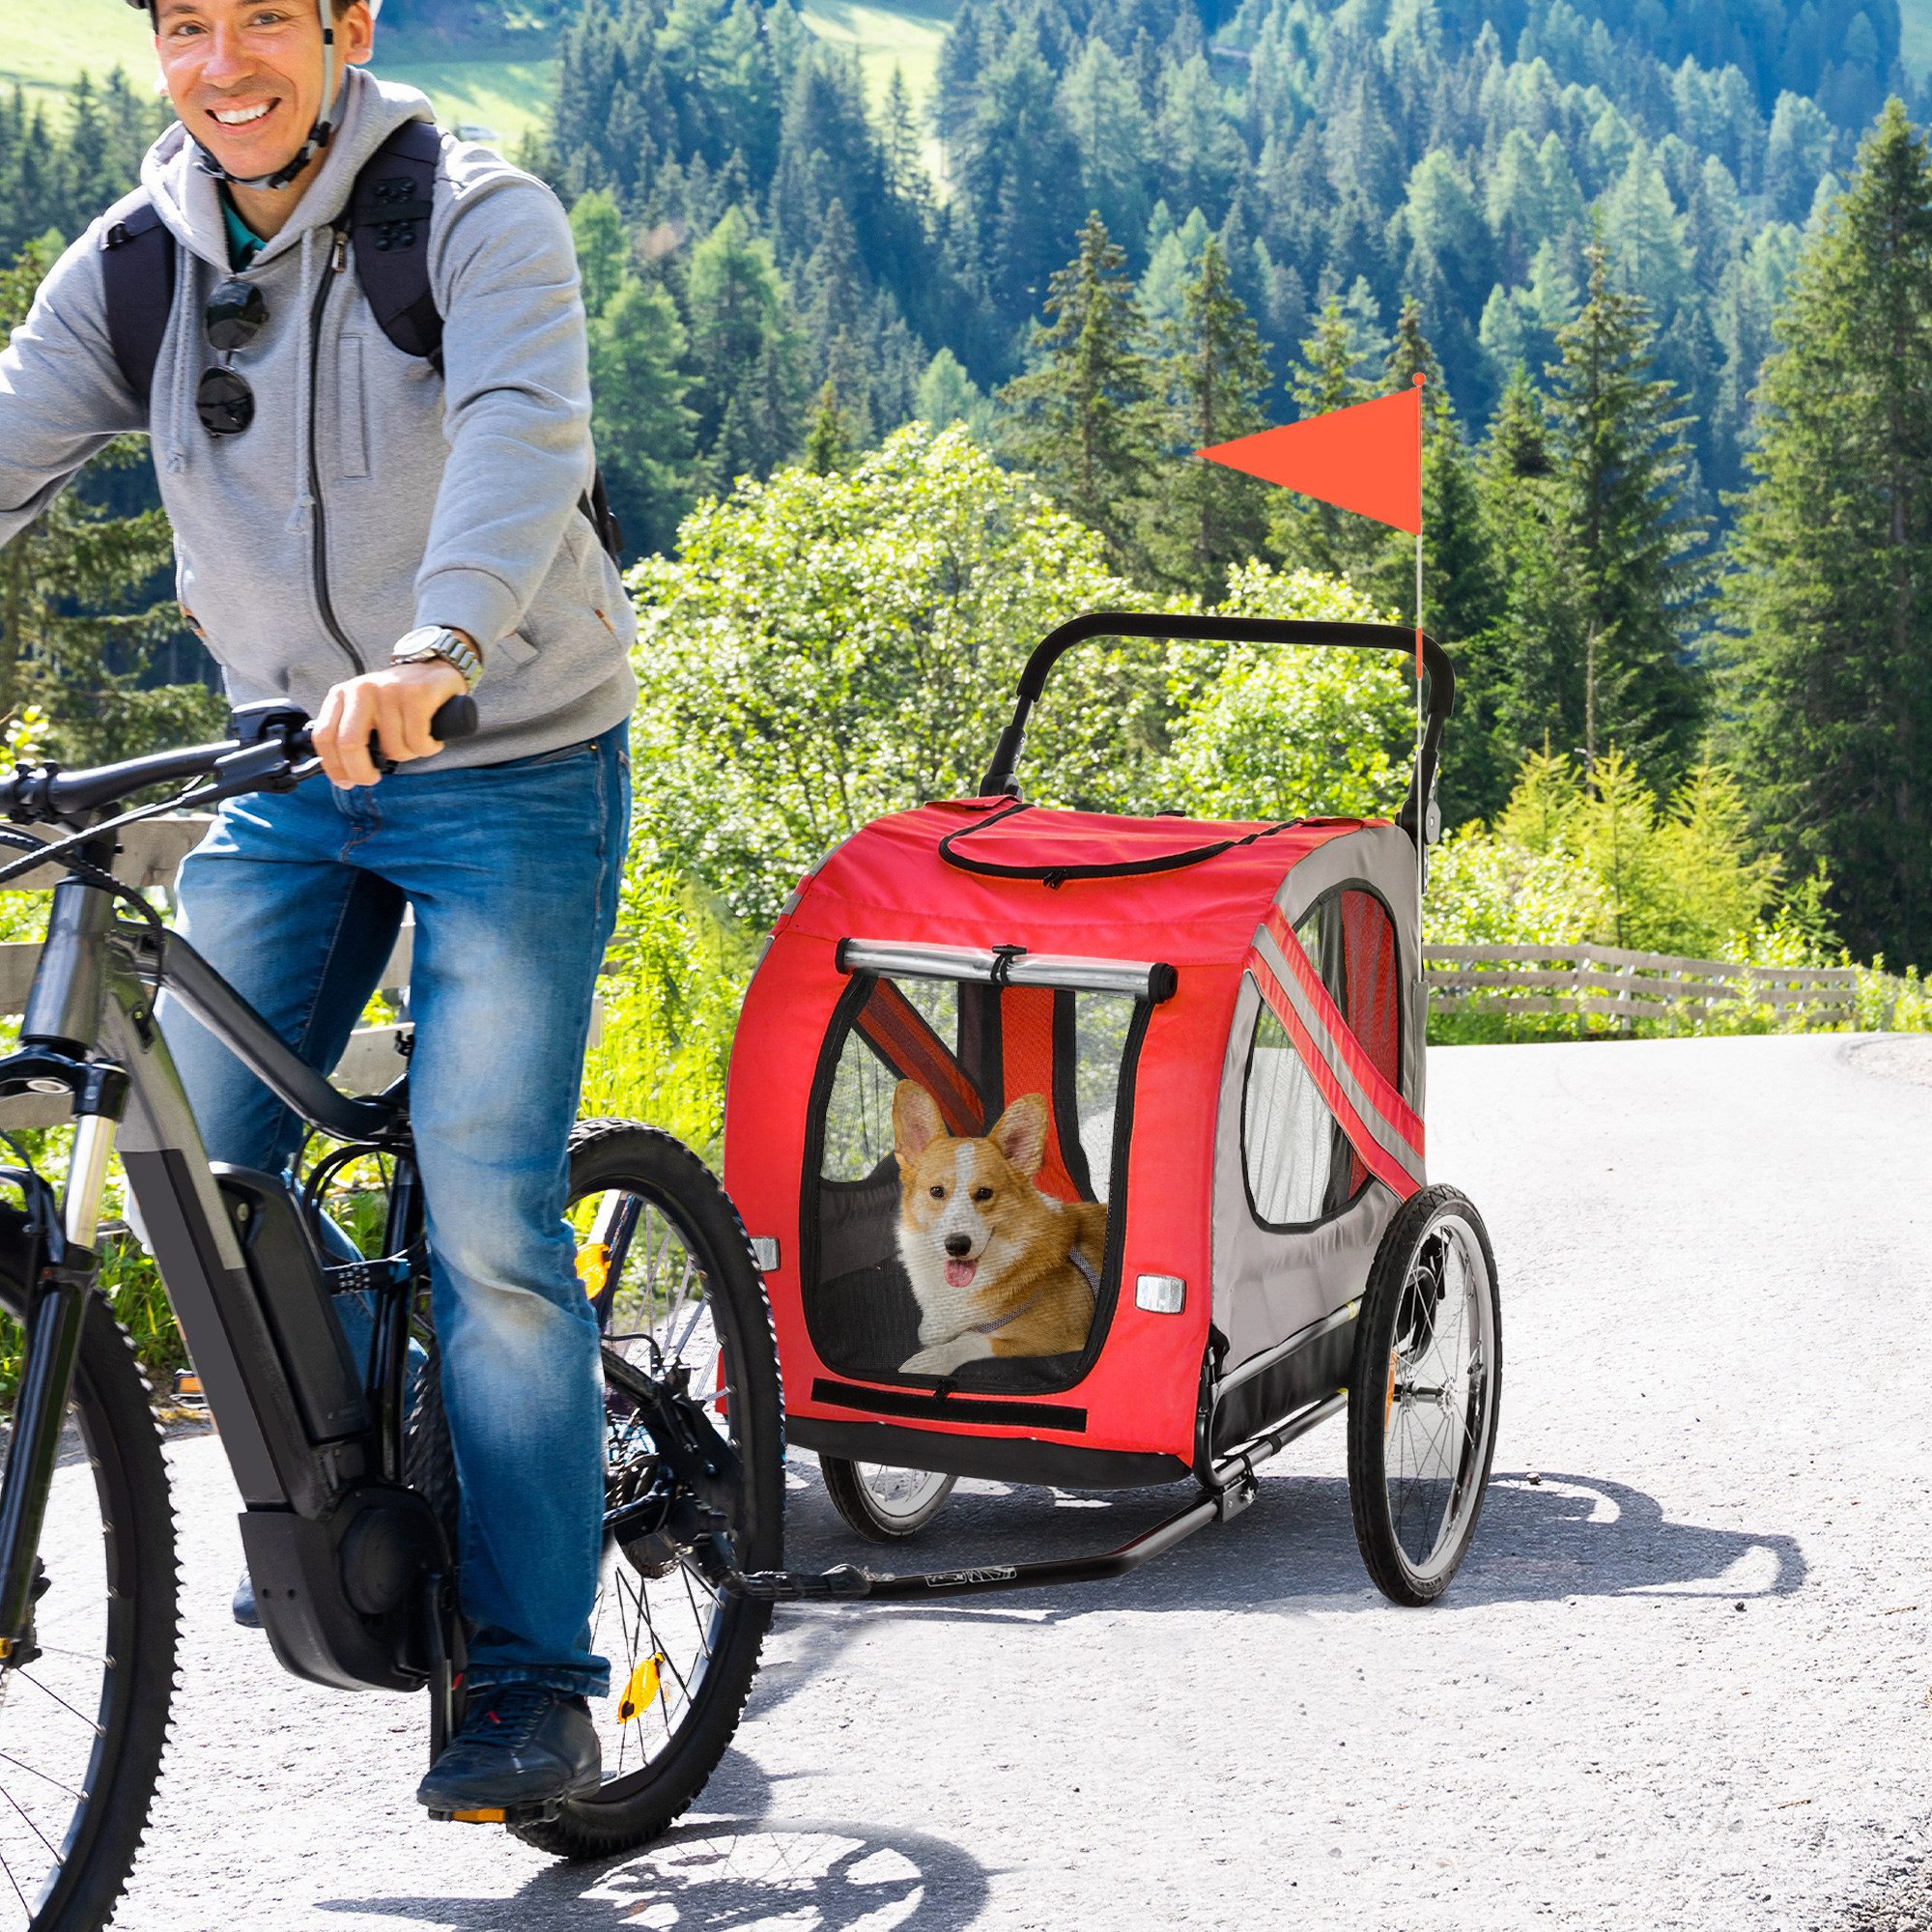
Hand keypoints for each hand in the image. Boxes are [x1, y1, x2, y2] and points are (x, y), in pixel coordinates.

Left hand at [312, 658, 468, 788]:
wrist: (434, 669)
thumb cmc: (399, 699)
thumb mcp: (365, 710)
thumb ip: (350, 733)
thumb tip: (344, 774)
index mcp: (341, 694)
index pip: (324, 736)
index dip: (334, 766)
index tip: (347, 782)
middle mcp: (361, 690)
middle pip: (350, 744)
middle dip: (362, 772)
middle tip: (374, 778)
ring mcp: (388, 690)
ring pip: (392, 748)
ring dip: (408, 756)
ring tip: (415, 743)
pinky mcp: (416, 694)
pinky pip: (418, 741)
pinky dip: (428, 748)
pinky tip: (431, 740)